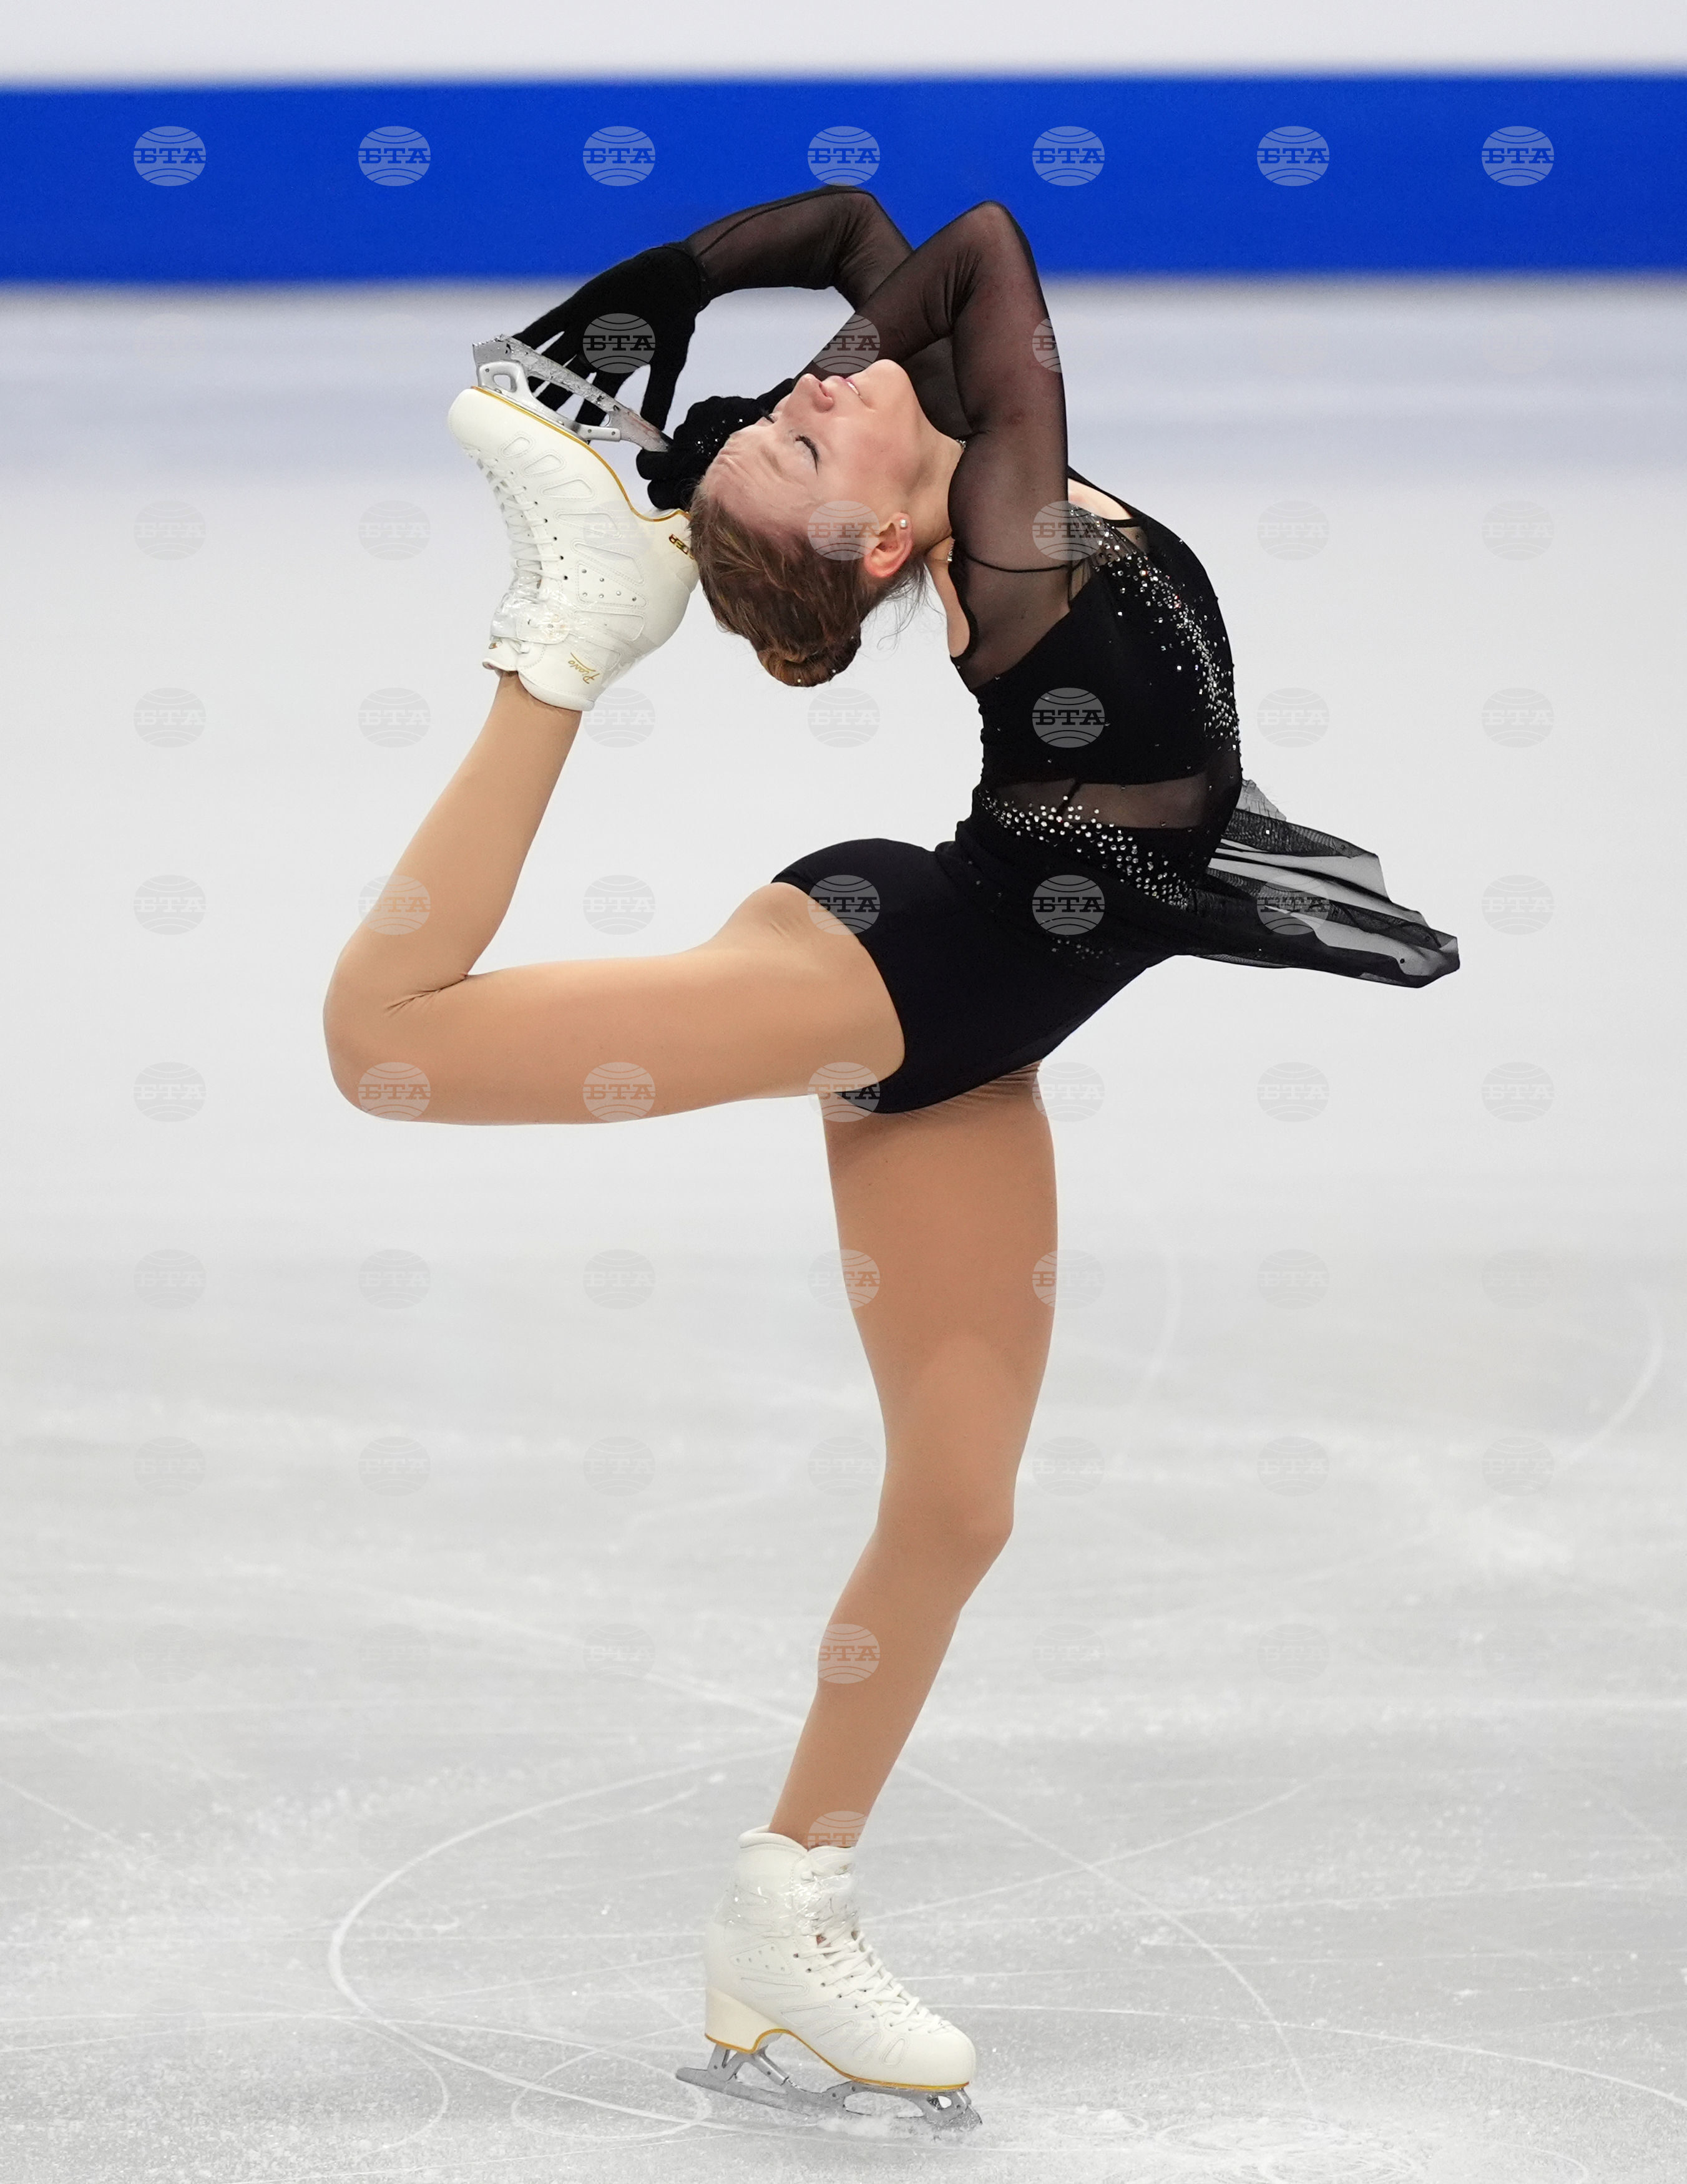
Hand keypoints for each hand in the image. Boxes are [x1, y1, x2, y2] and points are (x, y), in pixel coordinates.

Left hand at [513, 244, 706, 432]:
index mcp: (616, 371)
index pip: (593, 404)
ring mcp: (583, 332)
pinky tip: (512, 347)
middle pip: (565, 385)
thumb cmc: (676, 324)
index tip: (564, 442)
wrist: (675, 281)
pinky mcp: (577, 308)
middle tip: (526, 423)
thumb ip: (659, 397)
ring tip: (509, 392)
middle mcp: (594, 355)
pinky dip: (531, 336)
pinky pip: (548, 325)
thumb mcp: (669, 366)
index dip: (578, 422)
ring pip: (552, 359)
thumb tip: (657, 434)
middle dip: (546, 403)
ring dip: (532, 374)